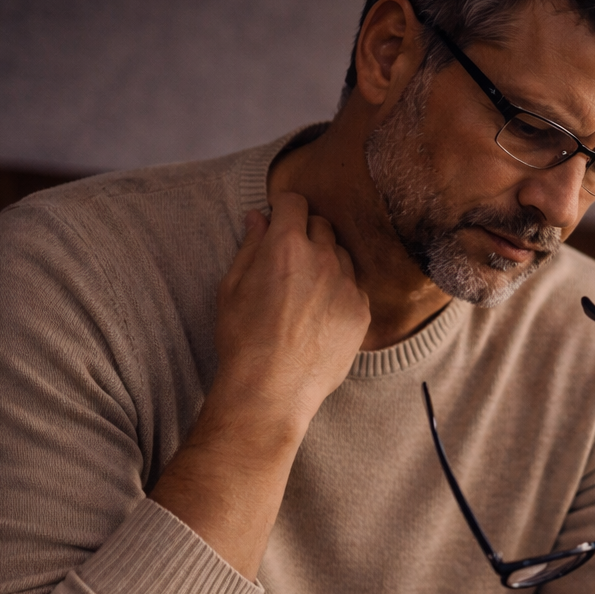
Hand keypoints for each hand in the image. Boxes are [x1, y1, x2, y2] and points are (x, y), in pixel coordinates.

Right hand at [149, 193, 369, 577]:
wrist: (271, 391)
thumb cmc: (242, 339)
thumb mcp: (232, 287)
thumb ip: (250, 246)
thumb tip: (258, 217)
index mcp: (286, 246)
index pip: (295, 202)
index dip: (285, 208)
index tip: (279, 219)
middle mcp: (323, 259)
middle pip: (322, 225)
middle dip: (306, 232)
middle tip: (289, 258)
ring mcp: (348, 286)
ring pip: (342, 255)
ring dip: (327, 260)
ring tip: (305, 289)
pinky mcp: (362, 312)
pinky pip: (355, 287)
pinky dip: (341, 290)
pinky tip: (320, 313)